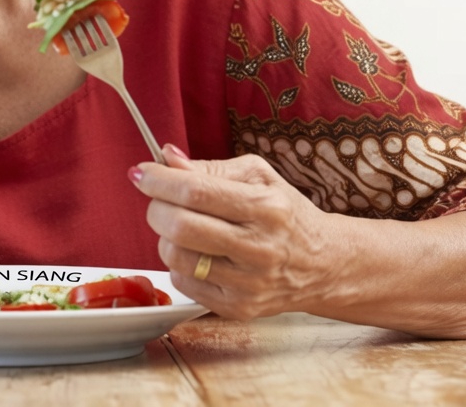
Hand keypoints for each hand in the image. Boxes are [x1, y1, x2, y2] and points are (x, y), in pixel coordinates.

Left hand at [131, 145, 341, 320]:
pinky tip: (198, 253)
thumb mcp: (258, 177)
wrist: (323, 264)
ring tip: (182, 228)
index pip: (196, 192)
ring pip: (176, 256)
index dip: (159, 181)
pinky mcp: (238, 307)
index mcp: (265, 208)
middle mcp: (259, 248)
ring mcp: (248, 283)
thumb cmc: (286, 214)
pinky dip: (180, 264)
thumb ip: (209, 168)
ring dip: (166, 237)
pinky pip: (183, 282)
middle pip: (180, 226)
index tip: (141, 172)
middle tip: (158, 200)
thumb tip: (166, 158)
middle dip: (156, 207)